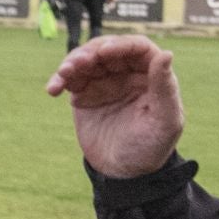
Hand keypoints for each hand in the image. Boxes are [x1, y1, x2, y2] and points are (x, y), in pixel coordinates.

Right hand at [46, 35, 185, 177]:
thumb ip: (165, 88)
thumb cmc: (151, 148)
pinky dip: (59, 80)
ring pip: (85, 60)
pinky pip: (70, 79)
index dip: (120, 45)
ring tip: (64, 73)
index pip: (137, 48)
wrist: (123, 172)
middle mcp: (127, 73)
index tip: (104, 52)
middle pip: (106, 49)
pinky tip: (53, 89)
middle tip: (79, 63)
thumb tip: (166, 53)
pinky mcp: (84, 93)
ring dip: (72, 62)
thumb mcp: (165, 121)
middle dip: (91, 52)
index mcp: (150, 75)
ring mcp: (104, 82)